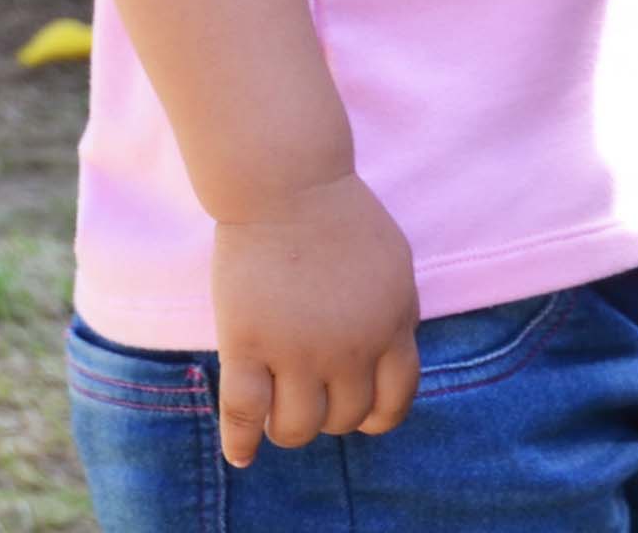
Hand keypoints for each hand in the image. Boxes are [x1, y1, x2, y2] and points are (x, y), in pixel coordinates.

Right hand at [209, 173, 419, 467]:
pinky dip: (240, 441)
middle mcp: (351, 345)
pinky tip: (241, 454)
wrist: (288, 184)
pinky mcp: (249, 342)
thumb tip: (395, 359)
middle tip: (308, 395)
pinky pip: (244, 412)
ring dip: (289, 428)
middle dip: (329, 416)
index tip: (356, 411)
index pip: (395, 401)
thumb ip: (397, 314)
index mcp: (392, 324)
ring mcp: (299, 347)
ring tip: (277, 413)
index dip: (375, 415)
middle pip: (345, 418)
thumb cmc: (339, 216)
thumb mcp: (392, 265)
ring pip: (299, 427)